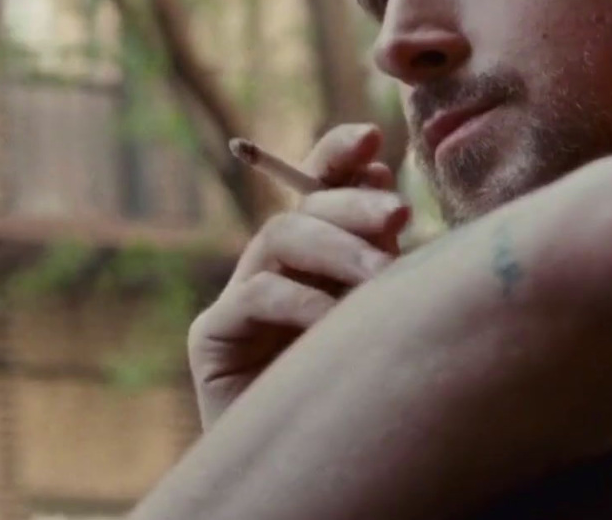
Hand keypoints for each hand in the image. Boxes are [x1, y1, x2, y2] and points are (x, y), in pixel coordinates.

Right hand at [188, 124, 408, 429]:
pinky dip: (298, 302)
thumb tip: (384, 168)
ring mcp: (239, 299)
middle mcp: (274, 267)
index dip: (339, 153)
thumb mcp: (381, 313)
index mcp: (316, 255)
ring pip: (279, 239)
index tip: (376, 139)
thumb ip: (380, 250)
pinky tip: (333, 321)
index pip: (319, 186)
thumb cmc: (362, 393)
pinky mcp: (213, 337)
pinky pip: (254, 297)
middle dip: (353, 203)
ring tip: (379, 276)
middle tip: (399, 216)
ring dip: (335, 248)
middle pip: (304, 207)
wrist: (317, 472)